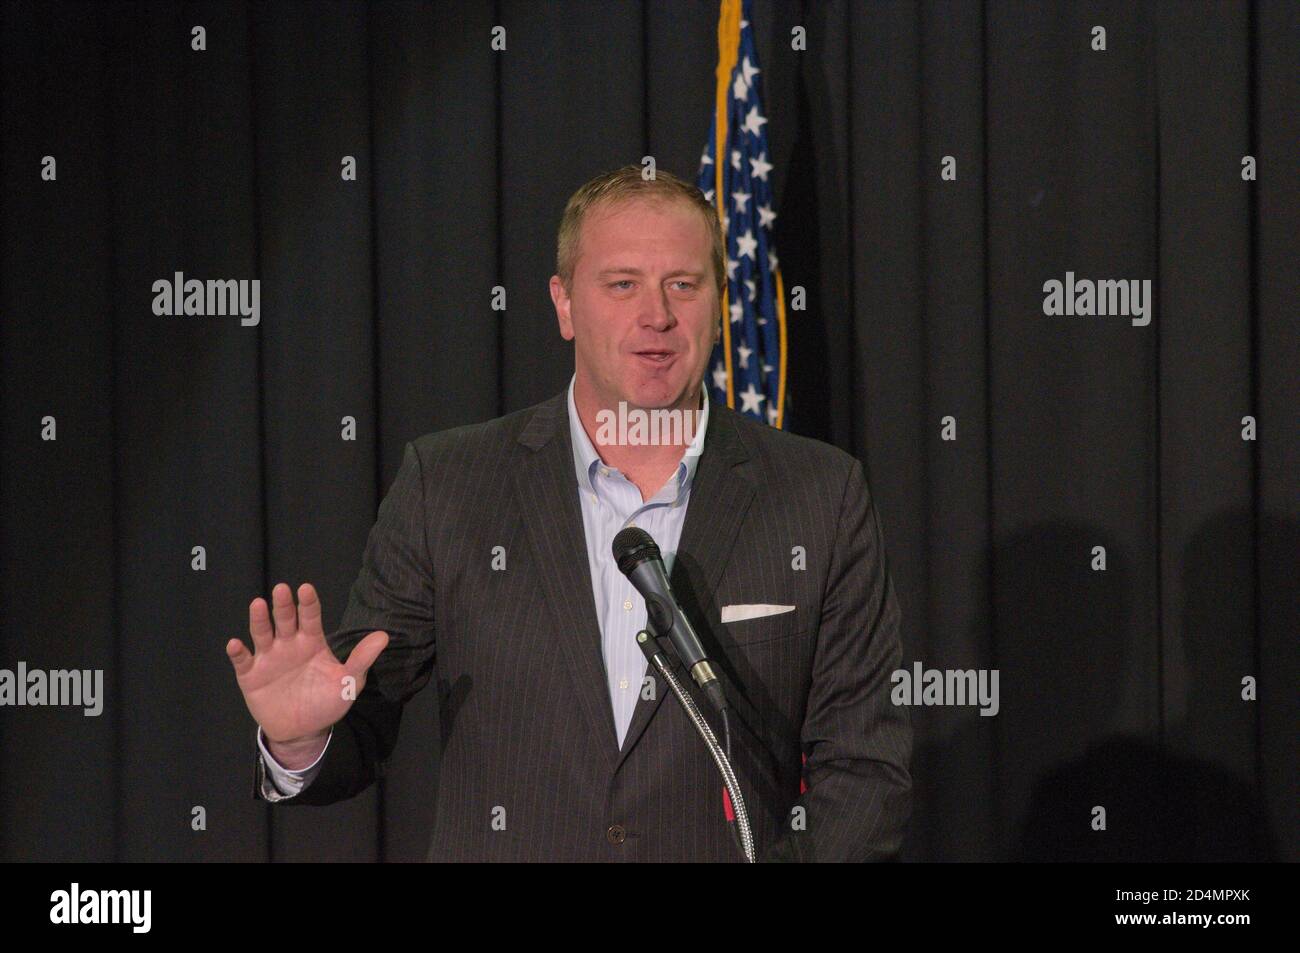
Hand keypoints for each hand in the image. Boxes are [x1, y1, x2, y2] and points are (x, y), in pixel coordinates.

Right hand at [226, 582, 388, 753]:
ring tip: (258, 605)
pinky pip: (243, 661)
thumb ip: (362, 659)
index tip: (306, 588)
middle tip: (282, 589)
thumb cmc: (326, 702)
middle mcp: (289, 644)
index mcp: (312, 642)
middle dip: (284, 605)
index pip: (310, 617)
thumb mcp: (348, 682)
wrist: (302, 731)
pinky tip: (236, 644)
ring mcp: (268, 658)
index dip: (308, 603)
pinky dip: (238, 652)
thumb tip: (384, 636)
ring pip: (262, 634)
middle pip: (285, 620)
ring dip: (259, 620)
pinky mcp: (251, 675)